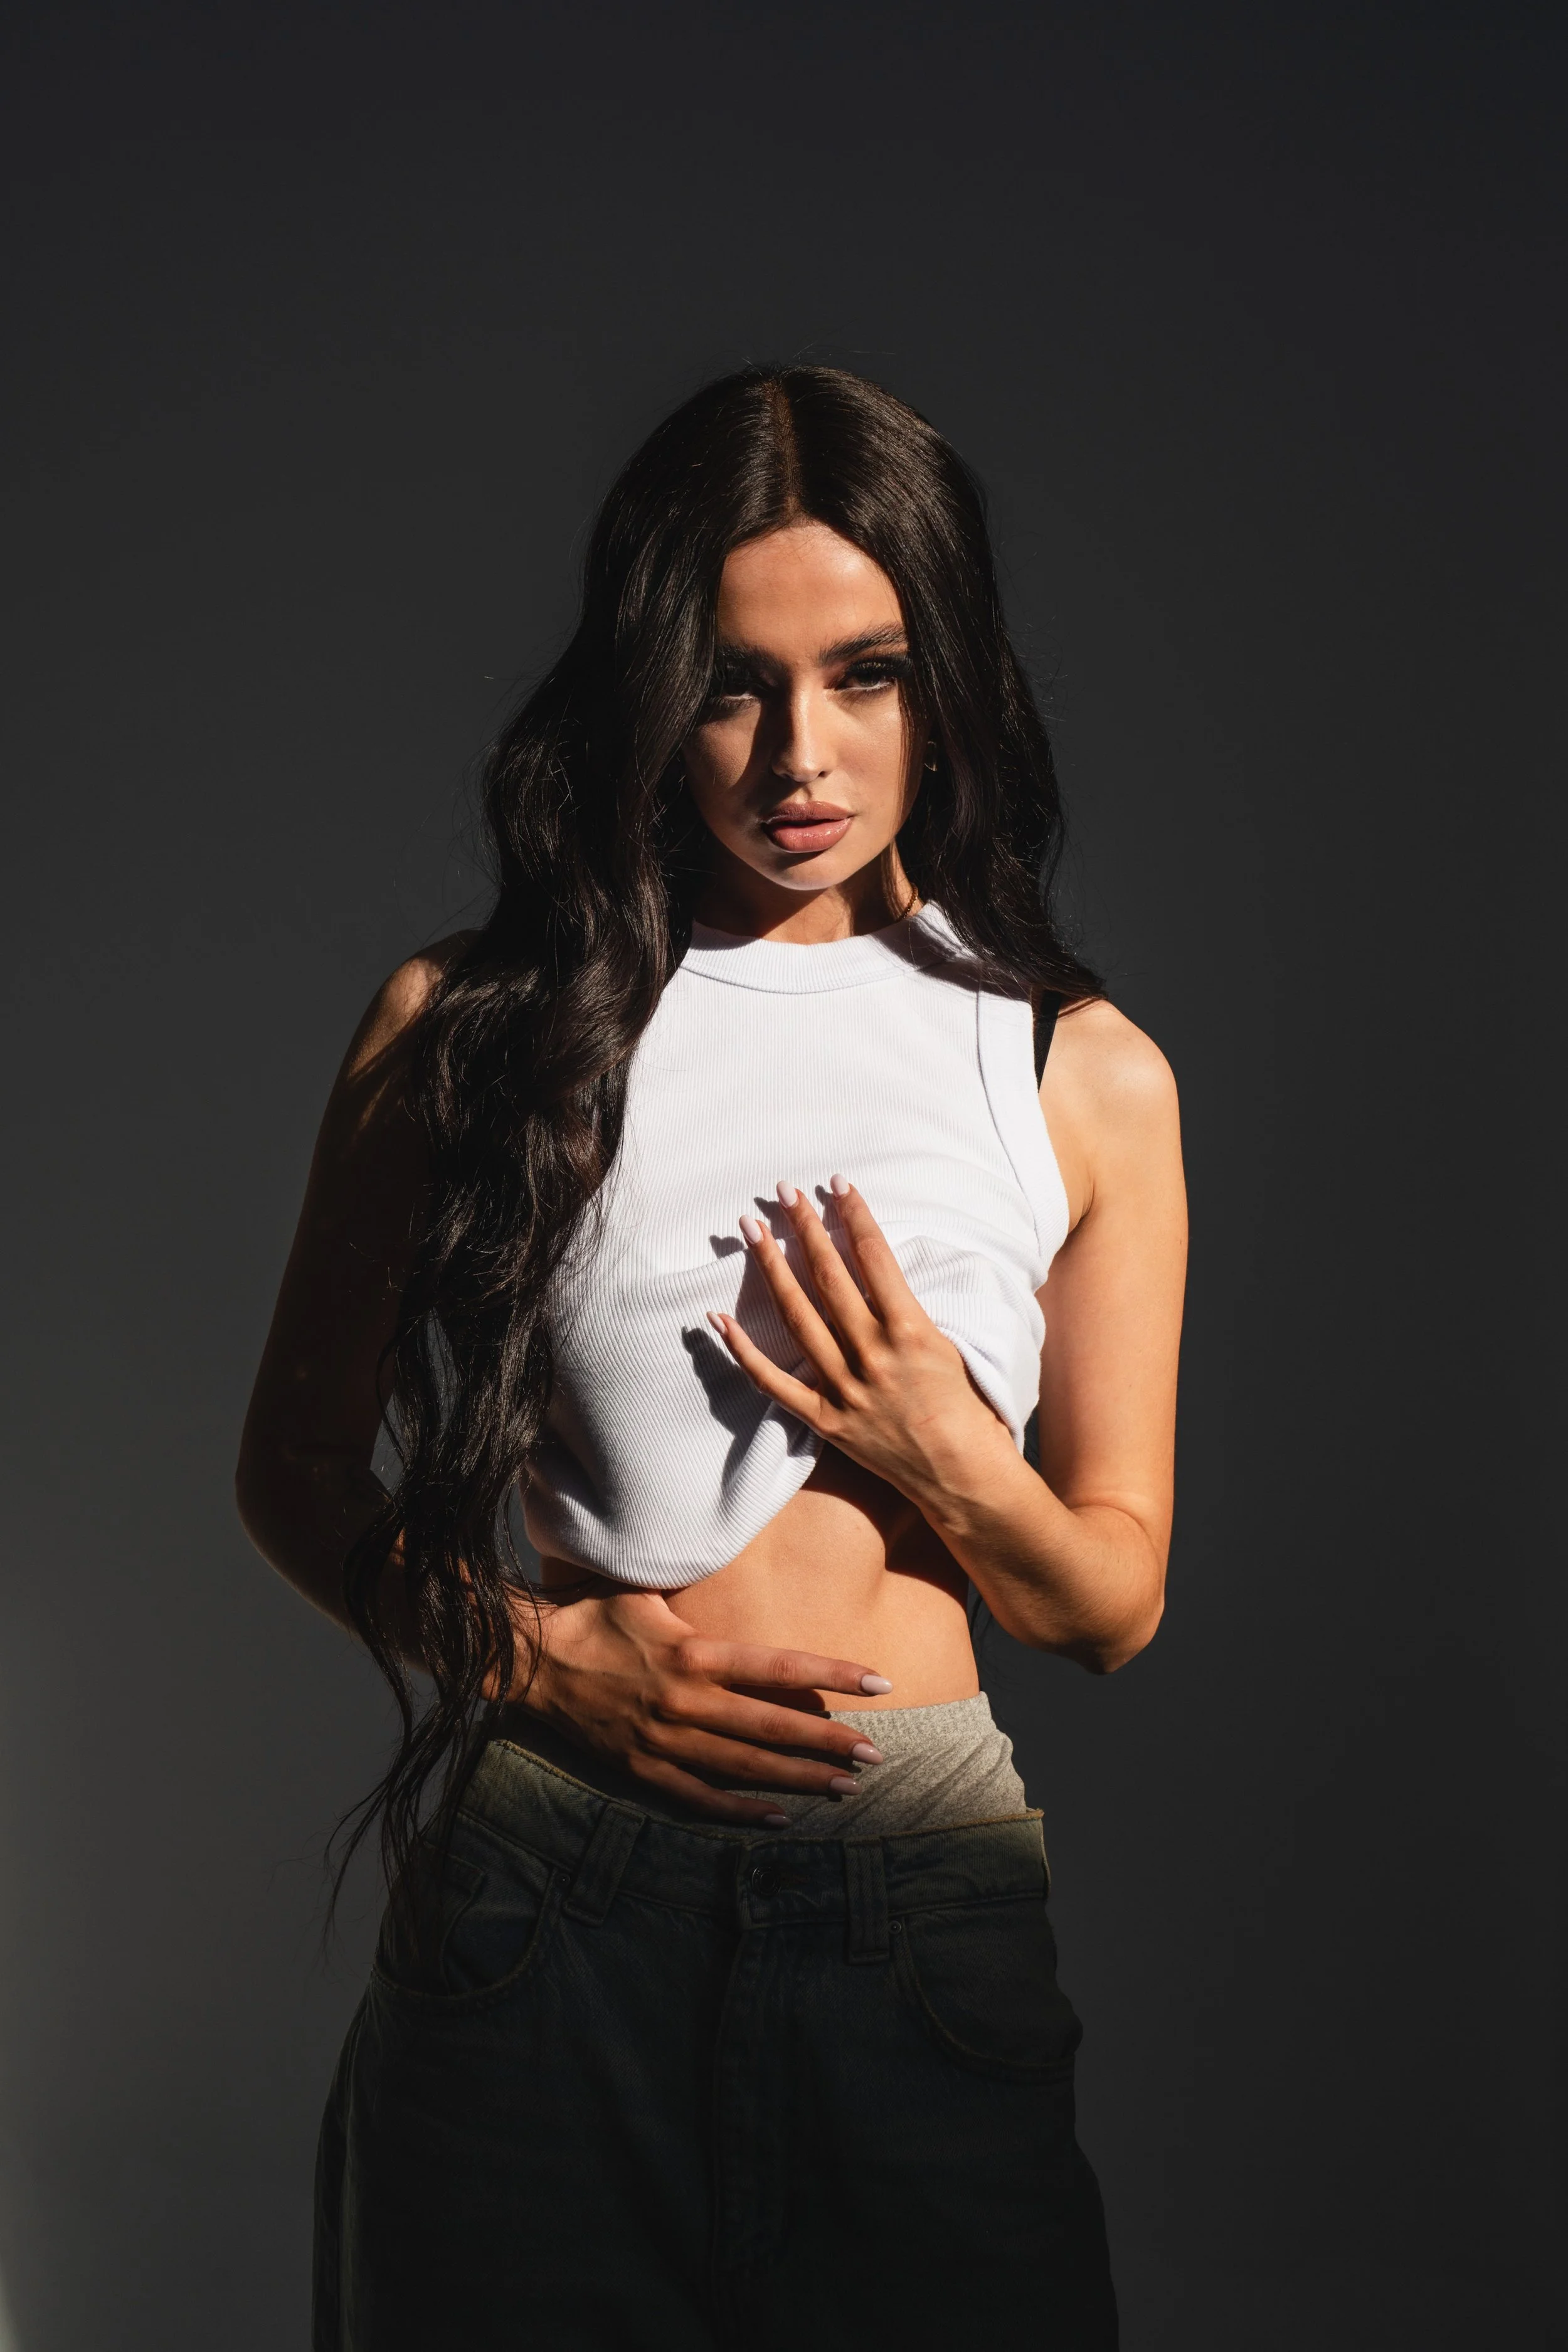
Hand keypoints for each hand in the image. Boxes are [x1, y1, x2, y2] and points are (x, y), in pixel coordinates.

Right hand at [515, 1585, 892, 1825]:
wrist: (529, 1657)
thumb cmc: (591, 1613)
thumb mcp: (647, 1591)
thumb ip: (696, 1591)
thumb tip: (739, 1559)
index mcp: (694, 1653)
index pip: (780, 1669)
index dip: (833, 1677)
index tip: (878, 1684)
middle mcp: (686, 1701)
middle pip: (773, 1728)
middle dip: (830, 1744)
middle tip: (876, 1758)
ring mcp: (664, 1740)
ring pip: (745, 1768)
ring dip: (799, 1780)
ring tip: (844, 1790)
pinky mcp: (641, 1768)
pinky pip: (699, 1797)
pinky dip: (741, 1811)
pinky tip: (780, 1818)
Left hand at [708, 1175, 1011, 1507]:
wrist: (963, 1476)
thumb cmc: (967, 1409)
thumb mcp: (948, 1345)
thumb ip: (909, 1310)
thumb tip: (878, 1270)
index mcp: (910, 1331)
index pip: (873, 1257)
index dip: (853, 1215)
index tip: (836, 1184)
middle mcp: (873, 1355)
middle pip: (829, 1278)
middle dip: (804, 1229)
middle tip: (784, 1192)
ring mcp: (845, 1389)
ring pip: (797, 1318)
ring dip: (772, 1269)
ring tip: (753, 1230)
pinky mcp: (825, 1420)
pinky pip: (774, 1382)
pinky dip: (743, 1351)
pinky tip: (718, 1318)